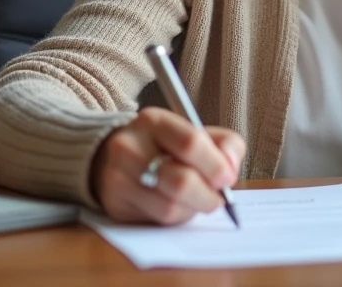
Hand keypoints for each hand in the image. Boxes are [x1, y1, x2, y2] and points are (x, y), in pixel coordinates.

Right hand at [90, 107, 245, 224]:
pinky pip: (157, 220)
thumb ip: (224, 144)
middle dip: (208, 195)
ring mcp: (118, 177)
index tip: (228, 178)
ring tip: (197, 200)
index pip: (190, 143)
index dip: (215, 165)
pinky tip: (178, 205)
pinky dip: (177, 217)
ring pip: (170, 207)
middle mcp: (130, 146)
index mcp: (154, 121)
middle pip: (180, 181)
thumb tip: (231, 168)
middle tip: (218, 198)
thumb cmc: (165, 146)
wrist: (111, 157)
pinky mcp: (116, 204)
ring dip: (193, 209)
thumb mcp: (194, 132)